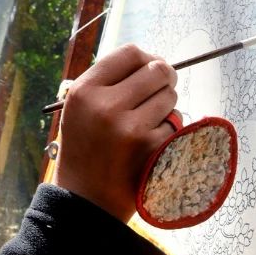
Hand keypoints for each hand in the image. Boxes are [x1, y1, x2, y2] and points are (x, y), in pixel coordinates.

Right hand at [52, 44, 177, 222]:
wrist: (85, 201)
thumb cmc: (86, 150)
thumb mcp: (80, 109)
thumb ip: (108, 82)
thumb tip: (151, 61)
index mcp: (84, 91)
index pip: (129, 53)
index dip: (146, 58)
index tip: (150, 69)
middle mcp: (105, 105)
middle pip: (157, 69)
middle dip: (164, 79)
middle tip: (161, 90)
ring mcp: (129, 127)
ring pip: (170, 96)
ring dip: (166, 106)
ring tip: (147, 123)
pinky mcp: (149, 147)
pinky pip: (175, 123)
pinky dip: (169, 130)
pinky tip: (150, 143)